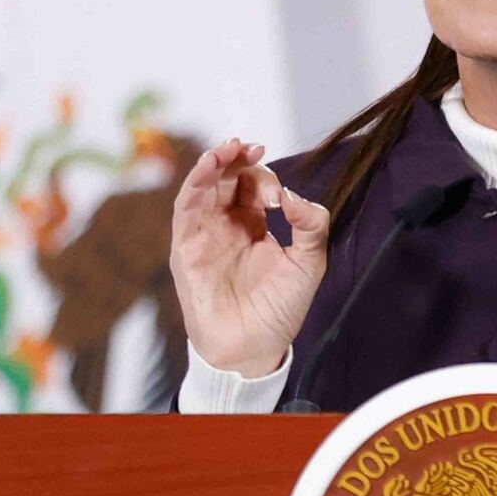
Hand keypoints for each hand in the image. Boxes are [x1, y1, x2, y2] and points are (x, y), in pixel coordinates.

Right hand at [170, 137, 329, 376]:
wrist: (253, 348)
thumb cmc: (280, 309)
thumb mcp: (309, 263)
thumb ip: (311, 226)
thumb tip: (295, 195)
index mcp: (255, 225)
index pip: (253, 186)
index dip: (264, 178)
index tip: (280, 194)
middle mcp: (227, 225)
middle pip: (225, 178)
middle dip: (235, 158)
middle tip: (250, 147)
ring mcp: (204, 235)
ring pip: (202, 187)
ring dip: (212, 163)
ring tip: (227, 148)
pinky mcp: (186, 249)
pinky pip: (185, 210)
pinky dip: (194, 185)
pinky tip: (208, 169)